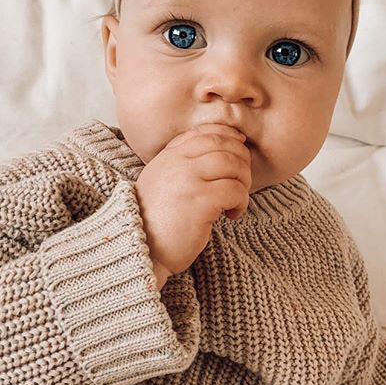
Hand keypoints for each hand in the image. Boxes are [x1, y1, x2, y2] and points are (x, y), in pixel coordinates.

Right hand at [135, 123, 251, 284]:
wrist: (141, 251)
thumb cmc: (156, 223)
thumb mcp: (160, 183)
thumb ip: (180, 165)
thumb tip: (217, 154)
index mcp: (168, 156)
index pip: (205, 133)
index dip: (228, 138)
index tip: (237, 153)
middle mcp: (177, 163)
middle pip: (223, 144)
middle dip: (241, 161)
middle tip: (241, 182)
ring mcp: (188, 180)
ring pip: (233, 164)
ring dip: (244, 181)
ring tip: (237, 200)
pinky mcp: (200, 202)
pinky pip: (235, 190)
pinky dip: (241, 202)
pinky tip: (232, 215)